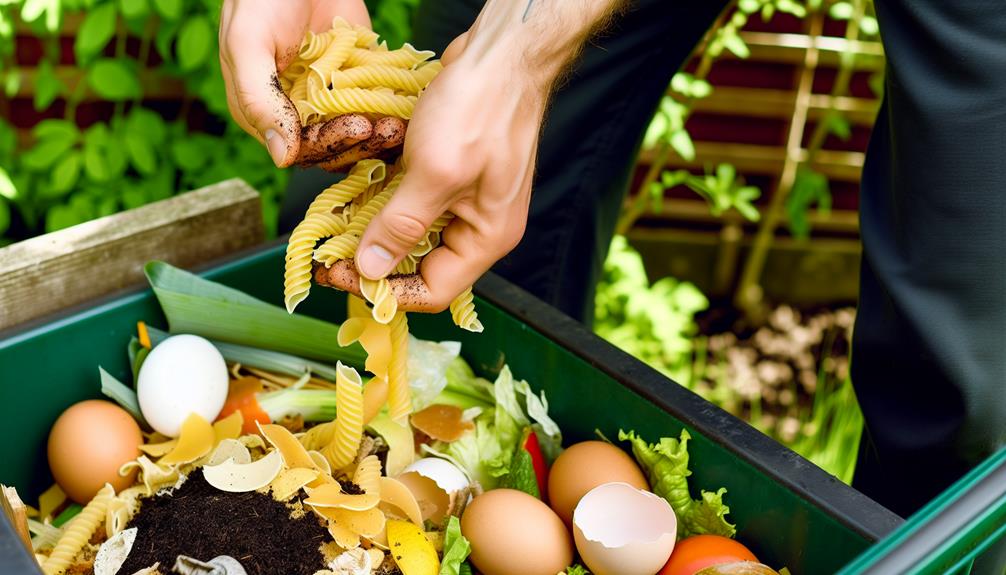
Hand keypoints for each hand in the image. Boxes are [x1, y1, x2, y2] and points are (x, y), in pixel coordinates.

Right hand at [219, 0, 403, 169]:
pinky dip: (389, 113)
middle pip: (332, 146)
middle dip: (359, 142)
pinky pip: (373, 106)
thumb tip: (281, 157)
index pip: (300, 149)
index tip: (357, 128)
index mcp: (263, 111)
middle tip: (386, 128)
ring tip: (398, 124)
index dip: (330, 144)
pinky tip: (406, 112)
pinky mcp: (355, 81)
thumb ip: (259, 99)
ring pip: (355, 131)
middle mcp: (296, 112)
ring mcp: (328, 97)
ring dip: (377, 133)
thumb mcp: (248, 45)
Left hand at [315, 30, 546, 311]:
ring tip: (338, 225)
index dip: (385, 291)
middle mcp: (480, 227)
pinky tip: (359, 192)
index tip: (340, 275)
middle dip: (377, 263)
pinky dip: (388, 202)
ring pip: (416, 235)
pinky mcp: (455, 174)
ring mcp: (469, 200)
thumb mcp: (433, 172)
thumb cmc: (478, 108)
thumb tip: (371, 270)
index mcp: (486, 238)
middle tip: (332, 254)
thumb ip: (401, 225)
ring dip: (378, 232)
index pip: (433, 291)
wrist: (503, 53)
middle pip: (423, 267)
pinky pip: (417, 203)